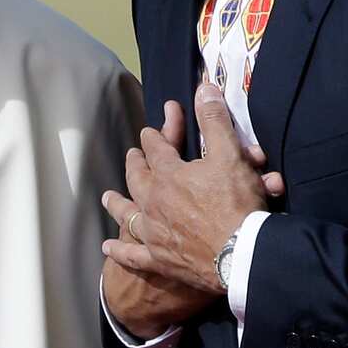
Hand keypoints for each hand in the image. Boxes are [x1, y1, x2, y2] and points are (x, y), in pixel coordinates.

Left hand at [102, 100, 217, 338]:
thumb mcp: (230, 155)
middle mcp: (153, 202)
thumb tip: (204, 87)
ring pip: (127, 214)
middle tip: (131, 156)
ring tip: (107, 197)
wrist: (240, 255)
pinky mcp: (158, 260)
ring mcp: (152, 232)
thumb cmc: (237, 204)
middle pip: (137, 178)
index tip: (149, 131)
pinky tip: (108, 248)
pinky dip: (119, 251)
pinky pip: (132, 255)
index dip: (153, 137)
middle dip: (134, 164)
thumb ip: (214, 121)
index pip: (156, 149)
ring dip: (117, 204)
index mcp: (169, 175)